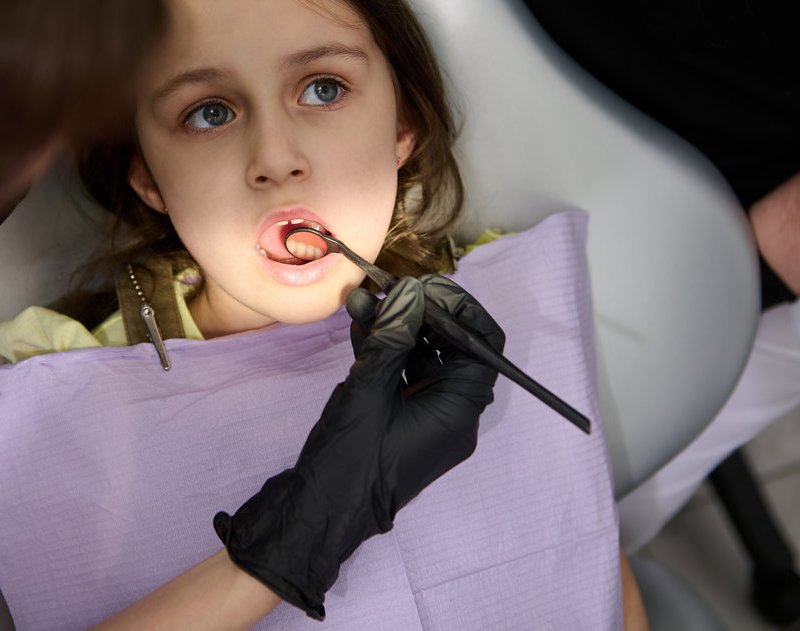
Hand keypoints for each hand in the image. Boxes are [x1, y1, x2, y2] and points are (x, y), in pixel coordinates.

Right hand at [213, 275, 500, 618]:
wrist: (317, 514)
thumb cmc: (350, 461)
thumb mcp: (370, 391)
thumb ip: (393, 338)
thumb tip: (411, 294)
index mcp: (458, 411)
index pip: (481, 345)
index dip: (458, 308)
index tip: (424, 285)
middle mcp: (451, 414)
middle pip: (451, 348)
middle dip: (420, 313)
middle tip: (391, 288)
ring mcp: (426, 418)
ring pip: (422, 359)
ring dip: (396, 328)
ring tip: (365, 299)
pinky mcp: (401, 421)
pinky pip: (402, 376)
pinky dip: (384, 351)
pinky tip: (360, 323)